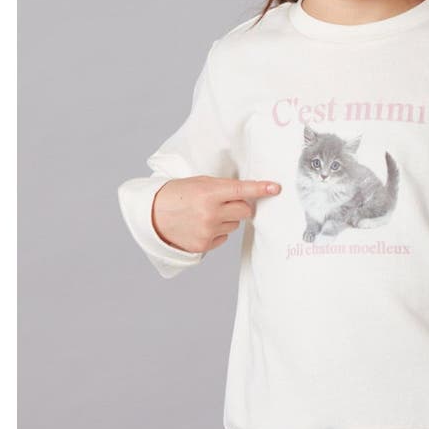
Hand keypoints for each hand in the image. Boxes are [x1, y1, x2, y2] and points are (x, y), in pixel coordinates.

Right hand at [152, 176, 281, 253]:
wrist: (152, 215)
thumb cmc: (178, 195)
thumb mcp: (200, 183)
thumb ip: (224, 188)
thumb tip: (250, 195)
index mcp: (209, 193)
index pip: (241, 190)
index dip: (260, 188)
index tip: (276, 188)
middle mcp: (210, 213)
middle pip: (244, 210)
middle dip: (240, 206)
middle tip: (224, 202)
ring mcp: (207, 231)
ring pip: (235, 224)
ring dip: (227, 219)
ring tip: (206, 214)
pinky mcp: (204, 245)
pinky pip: (224, 238)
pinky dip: (217, 232)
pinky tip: (201, 225)